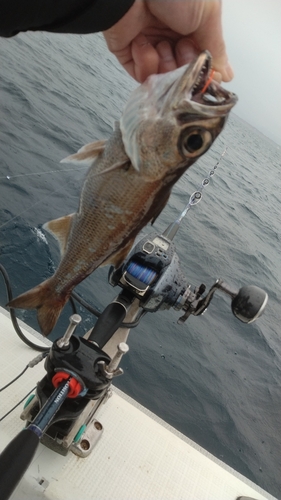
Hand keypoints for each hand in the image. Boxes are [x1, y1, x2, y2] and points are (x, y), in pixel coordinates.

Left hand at [103, 0, 233, 82]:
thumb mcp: (208, 16)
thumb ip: (216, 49)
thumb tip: (225, 75)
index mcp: (193, 25)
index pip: (202, 61)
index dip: (203, 69)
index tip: (205, 68)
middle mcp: (172, 36)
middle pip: (183, 73)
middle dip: (184, 66)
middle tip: (182, 48)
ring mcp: (151, 44)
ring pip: (163, 78)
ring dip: (165, 65)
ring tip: (162, 45)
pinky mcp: (129, 52)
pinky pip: (141, 74)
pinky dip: (145, 64)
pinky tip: (144, 45)